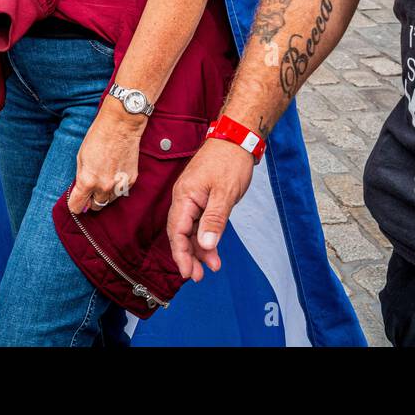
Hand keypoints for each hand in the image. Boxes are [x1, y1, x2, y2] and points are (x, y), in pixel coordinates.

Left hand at [67, 103, 145, 213]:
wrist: (121, 125)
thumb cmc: (98, 137)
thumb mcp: (81, 158)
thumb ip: (81, 178)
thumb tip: (83, 194)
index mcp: (87, 181)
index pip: (77, 206)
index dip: (75, 203)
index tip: (77, 200)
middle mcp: (104, 186)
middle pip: (96, 206)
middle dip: (92, 200)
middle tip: (92, 188)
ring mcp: (119, 184)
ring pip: (110, 200)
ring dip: (106, 194)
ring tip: (106, 177)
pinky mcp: (131, 180)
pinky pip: (122, 191)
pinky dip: (117, 187)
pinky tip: (116, 172)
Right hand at [166, 138, 254, 280]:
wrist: (237, 137)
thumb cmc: (230, 160)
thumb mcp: (225, 193)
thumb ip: (214, 220)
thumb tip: (204, 245)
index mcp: (185, 195)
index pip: (177, 232)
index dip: (181, 254)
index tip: (188, 273)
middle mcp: (184, 197)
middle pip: (181, 233)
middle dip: (189, 256)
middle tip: (199, 276)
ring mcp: (193, 196)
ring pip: (191, 229)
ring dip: (199, 248)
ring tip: (211, 266)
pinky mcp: (202, 196)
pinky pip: (199, 221)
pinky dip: (206, 235)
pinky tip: (213, 248)